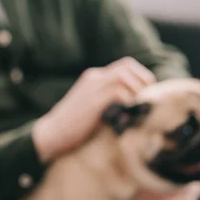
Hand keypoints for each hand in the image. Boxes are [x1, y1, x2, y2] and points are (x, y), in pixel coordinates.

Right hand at [33, 57, 155, 161]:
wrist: (52, 133)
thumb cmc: (72, 126)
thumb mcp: (91, 108)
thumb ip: (107, 102)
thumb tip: (131, 109)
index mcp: (93, 78)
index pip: (124, 66)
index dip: (140, 75)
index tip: (146, 92)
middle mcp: (93, 79)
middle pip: (127, 66)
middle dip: (143, 79)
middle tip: (148, 97)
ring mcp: (92, 89)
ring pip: (123, 75)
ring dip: (137, 89)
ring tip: (139, 105)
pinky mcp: (92, 102)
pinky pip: (118, 92)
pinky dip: (129, 100)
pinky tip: (128, 112)